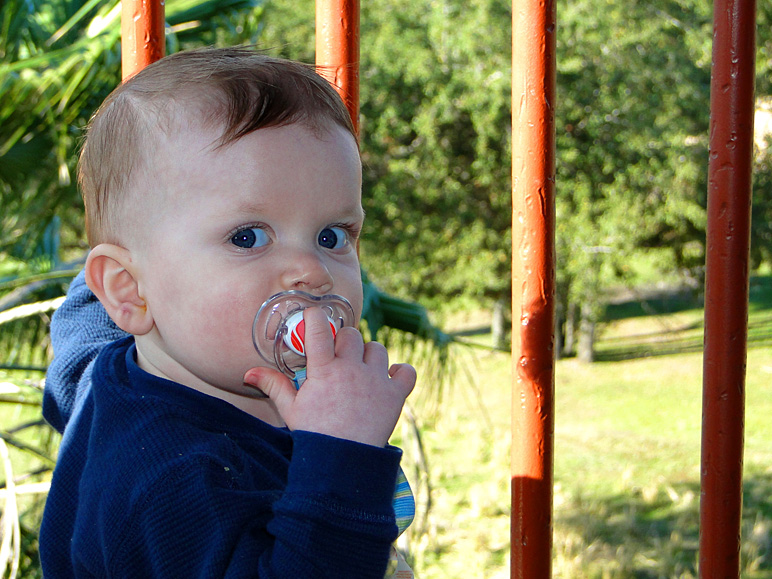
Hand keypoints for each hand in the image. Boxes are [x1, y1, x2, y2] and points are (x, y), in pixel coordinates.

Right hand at [242, 307, 415, 446]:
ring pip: (378, 349)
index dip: (316, 318)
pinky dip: (401, 372)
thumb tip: (248, 372)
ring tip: (361, 371)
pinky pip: (407, 371)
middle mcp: (352, 370)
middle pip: (351, 335)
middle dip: (344, 342)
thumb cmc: (314, 434)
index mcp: (324, 370)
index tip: (314, 320)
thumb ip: (273, 385)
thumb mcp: (290, 409)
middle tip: (338, 358)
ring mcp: (376, 380)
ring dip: (369, 356)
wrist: (341, 463)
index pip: (319, 328)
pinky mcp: (395, 394)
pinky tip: (389, 378)